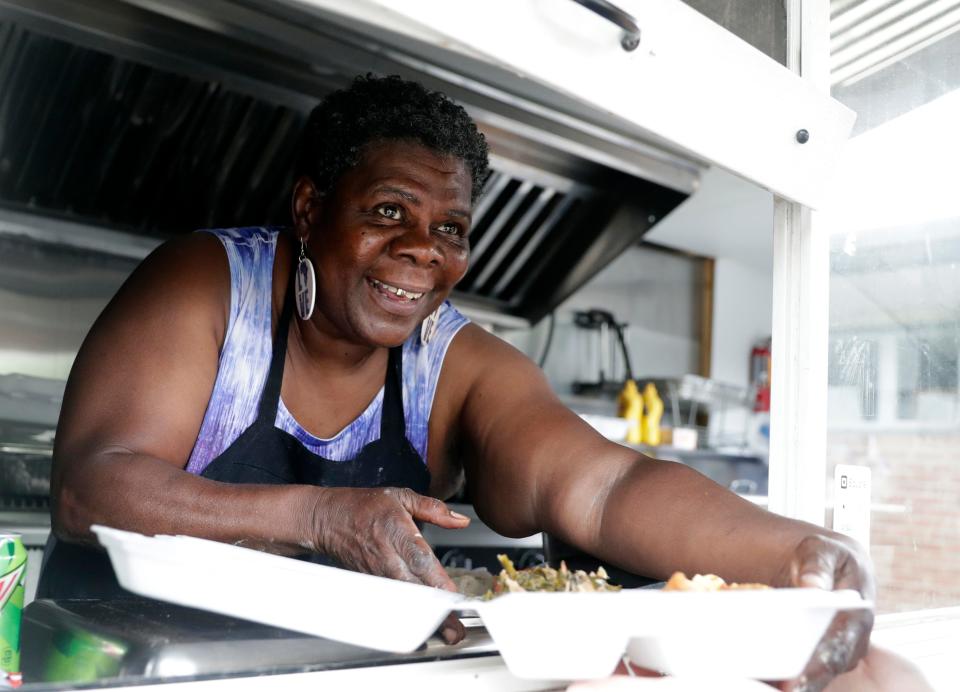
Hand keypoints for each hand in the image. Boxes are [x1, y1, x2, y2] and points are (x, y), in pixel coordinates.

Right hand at [306, 486, 469, 642]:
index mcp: (396, 531)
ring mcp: (376, 573)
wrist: (327, 518)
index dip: (437, 580)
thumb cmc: (364, 506)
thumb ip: (434, 508)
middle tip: (456, 628)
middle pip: (413, 587)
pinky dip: (406, 614)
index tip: (453, 596)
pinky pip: (390, 601)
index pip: (420, 559)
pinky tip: (421, 625)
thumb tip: (460, 520)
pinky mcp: (369, 583)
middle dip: (435, 610)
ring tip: (445, 632)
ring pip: (402, 600)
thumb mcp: (401, 497)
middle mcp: (386, 556)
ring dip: (423, 617)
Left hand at [773, 534, 874, 691]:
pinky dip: (785, 675)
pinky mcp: (823, 656)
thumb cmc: (826, 558)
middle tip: (773, 689)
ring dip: (792, 683)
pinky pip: (805, 670)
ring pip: (816, 675)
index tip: (795, 683)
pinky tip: (762, 677)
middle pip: (825, 670)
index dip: (816, 668)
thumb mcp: (821, 551)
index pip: (837, 648)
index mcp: (856, 617)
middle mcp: (852, 642)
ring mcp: (839, 653)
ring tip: (762, 685)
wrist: (832, 565)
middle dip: (801, 683)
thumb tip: (813, 586)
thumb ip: (817, 566)